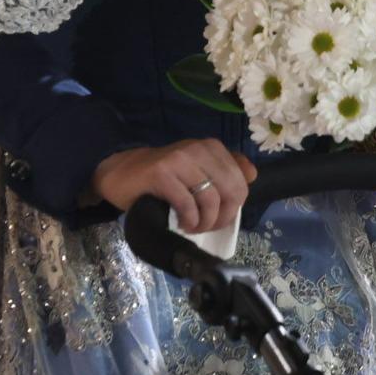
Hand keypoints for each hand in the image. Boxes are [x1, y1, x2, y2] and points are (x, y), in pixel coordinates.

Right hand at [90, 138, 256, 234]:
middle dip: (222, 217)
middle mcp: (199, 149)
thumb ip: (226, 169)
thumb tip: (252, 174)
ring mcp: (180, 159)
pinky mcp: (162, 173)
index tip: (218, 217)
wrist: (123, 172)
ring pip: (211, 199)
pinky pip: (187, 204)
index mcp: (212, 148)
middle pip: (231, 191)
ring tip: (192, 227)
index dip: (234, 207)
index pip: (241, 182)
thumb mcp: (198, 170)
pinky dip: (189, 220)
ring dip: (204, 222)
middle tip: (206, 227)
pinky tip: (182, 223)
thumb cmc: (164, 176)